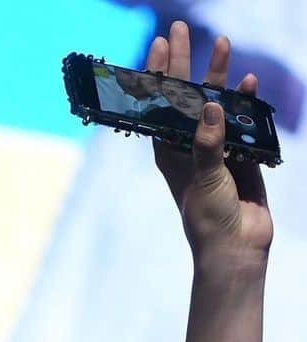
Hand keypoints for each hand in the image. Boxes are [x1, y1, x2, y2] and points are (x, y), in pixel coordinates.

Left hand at [148, 22, 271, 262]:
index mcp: (169, 153)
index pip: (160, 107)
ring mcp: (216, 150)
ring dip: (218, 77)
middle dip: (183, 64)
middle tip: (180, 29)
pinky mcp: (241, 155)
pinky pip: (242, 121)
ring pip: (216, 104)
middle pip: (184, 98)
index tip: (159, 45)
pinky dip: (245, 102)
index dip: (158, 76)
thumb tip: (210, 105)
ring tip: (221, 44)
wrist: (235, 248)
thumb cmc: (209, 218)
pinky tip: (248, 82)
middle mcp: (189, 147)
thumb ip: (208, 143)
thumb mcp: (205, 178)